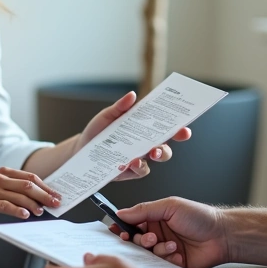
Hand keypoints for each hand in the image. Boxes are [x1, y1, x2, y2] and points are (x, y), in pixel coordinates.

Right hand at [0, 167, 60, 221]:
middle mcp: (0, 179)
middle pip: (28, 185)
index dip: (46, 187)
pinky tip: (25, 215)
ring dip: (33, 204)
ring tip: (41, 212)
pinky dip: (17, 210)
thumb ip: (14, 189)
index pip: (30, 177)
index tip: (57, 195)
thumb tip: (39, 199)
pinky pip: (5, 205)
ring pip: (18, 195)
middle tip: (55, 204)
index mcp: (5, 173)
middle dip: (44, 195)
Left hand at [77, 91, 192, 180]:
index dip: (178, 126)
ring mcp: (140, 158)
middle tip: (174, 137)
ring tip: (151, 152)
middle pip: (166, 145)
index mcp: (144, 128)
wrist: (81, 149)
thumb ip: (120, 107)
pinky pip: (140, 170)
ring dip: (158, 154)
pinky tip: (130, 162)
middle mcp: (146, 144)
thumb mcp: (107, 116)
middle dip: (172, 142)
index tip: (185, 125)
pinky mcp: (130, 171)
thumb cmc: (98, 131)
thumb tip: (132, 96)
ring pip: (158, 158)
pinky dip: (138, 166)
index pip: (165, 126)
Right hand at [110, 197, 227, 267]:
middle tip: (152, 239)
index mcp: (154, 219)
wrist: (222, 236)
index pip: (131, 224)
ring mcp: (164, 250)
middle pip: (136, 242)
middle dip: (141, 242)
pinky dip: (169, 261)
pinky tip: (180, 256)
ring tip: (173, 246)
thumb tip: (121, 213)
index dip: (123, 230)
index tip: (119, 233)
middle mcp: (157, 235)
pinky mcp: (172, 265)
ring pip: (148, 256)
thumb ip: (144, 210)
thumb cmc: (200, 217)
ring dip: (159, 251)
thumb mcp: (170, 206)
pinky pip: (161, 266)